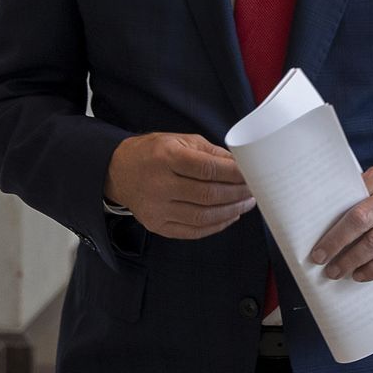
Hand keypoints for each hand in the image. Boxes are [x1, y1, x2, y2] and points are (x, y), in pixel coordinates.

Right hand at [103, 133, 253, 239]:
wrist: (118, 171)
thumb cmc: (154, 153)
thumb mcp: (181, 141)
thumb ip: (212, 153)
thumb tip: (241, 165)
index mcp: (166, 158)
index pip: (208, 169)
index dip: (235, 174)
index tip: (252, 174)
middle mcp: (159, 185)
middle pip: (208, 195)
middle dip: (237, 193)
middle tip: (254, 189)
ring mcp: (156, 209)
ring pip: (202, 217)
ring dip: (231, 211)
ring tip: (246, 203)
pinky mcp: (156, 225)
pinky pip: (192, 231)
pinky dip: (216, 226)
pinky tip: (229, 216)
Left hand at [309, 167, 372, 282]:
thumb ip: (357, 197)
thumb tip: (322, 223)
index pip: (353, 201)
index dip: (333, 226)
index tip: (317, 244)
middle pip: (363, 220)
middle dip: (338, 243)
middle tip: (322, 260)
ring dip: (354, 260)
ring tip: (337, 271)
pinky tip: (361, 274)